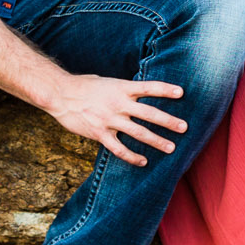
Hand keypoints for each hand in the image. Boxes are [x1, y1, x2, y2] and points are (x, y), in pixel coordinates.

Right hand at [47, 74, 189, 167]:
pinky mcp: (99, 133)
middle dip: (168, 121)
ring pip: (138, 132)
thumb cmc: (84, 86)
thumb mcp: (106, 82)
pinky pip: (119, 148)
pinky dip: (132, 156)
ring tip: (171, 148)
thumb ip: (123, 89)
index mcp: (121, 88)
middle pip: (149, 113)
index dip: (165, 89)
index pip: (148, 87)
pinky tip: (143, 161)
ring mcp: (109, 120)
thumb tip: (138, 92)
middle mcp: (118, 104)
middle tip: (184, 127)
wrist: (60, 95)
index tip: (181, 93)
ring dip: (156, 140)